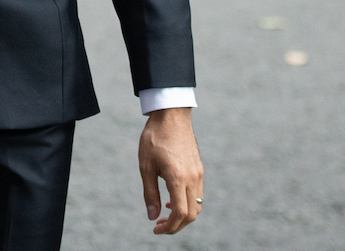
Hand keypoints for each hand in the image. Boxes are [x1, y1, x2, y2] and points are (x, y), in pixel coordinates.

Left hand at [138, 107, 202, 234]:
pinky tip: (171, 200)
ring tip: (165, 215)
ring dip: (182, 216)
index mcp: (178, 177)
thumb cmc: (155, 138)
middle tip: (159, 226)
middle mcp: (192, 178)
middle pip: (191, 214)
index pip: (180, 213)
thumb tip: (153, 217)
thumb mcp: (146, 166)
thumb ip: (150, 193)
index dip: (169, 227)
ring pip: (196, 206)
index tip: (156, 229)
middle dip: (176, 226)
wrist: (171, 115)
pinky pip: (197, 195)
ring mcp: (198, 174)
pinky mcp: (199, 169)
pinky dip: (187, 204)